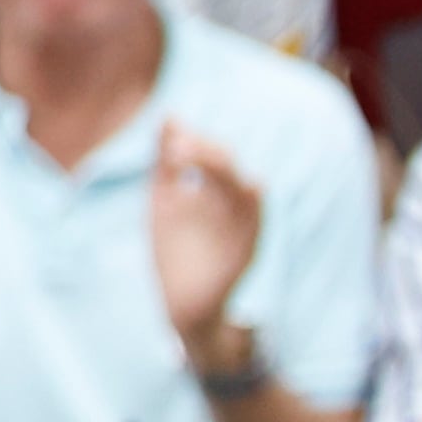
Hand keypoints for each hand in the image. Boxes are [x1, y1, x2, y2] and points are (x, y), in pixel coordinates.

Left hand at [151, 121, 265, 358]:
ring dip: (221, 170)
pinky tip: (248, 186)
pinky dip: (252, 208)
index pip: (214, 156)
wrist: (182, 306)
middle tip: (175, 149)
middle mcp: (231, 208)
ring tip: (184, 157)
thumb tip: (171, 115)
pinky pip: (256, 227)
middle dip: (206, 153)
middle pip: (229, 169)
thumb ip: (165, 162)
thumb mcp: (165, 200)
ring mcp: (242, 231)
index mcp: (213, 194)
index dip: (196, 142)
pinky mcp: (246, 254)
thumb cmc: (175, 251)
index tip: (170, 136)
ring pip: (245, 191)